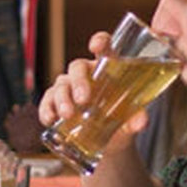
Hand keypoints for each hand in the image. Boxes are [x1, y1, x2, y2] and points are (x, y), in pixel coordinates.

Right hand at [38, 31, 149, 153]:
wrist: (109, 145)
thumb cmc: (122, 122)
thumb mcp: (131, 121)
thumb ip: (136, 119)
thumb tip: (140, 122)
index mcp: (107, 69)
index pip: (104, 48)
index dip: (100, 42)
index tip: (96, 46)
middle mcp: (86, 75)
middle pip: (77, 67)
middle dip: (78, 81)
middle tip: (84, 99)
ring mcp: (69, 88)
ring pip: (61, 85)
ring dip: (62, 99)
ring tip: (68, 115)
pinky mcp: (56, 104)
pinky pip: (47, 101)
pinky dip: (46, 109)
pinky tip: (49, 120)